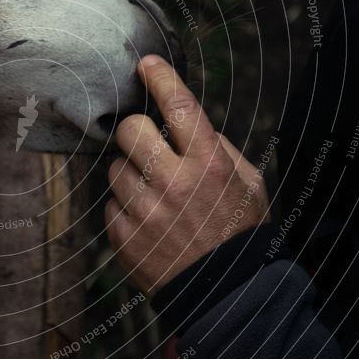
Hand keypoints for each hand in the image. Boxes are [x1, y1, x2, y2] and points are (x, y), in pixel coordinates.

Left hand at [105, 55, 268, 296]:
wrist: (226, 294)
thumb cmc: (239, 231)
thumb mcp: (247, 183)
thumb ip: (217, 147)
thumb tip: (182, 120)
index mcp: (209, 164)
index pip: (179, 105)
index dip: (160, 77)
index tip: (146, 63)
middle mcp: (174, 183)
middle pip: (130, 130)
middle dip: (137, 133)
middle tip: (150, 148)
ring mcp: (145, 211)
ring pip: (115, 168)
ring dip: (131, 175)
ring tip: (155, 198)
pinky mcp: (124, 235)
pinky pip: (110, 204)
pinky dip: (125, 209)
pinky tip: (149, 223)